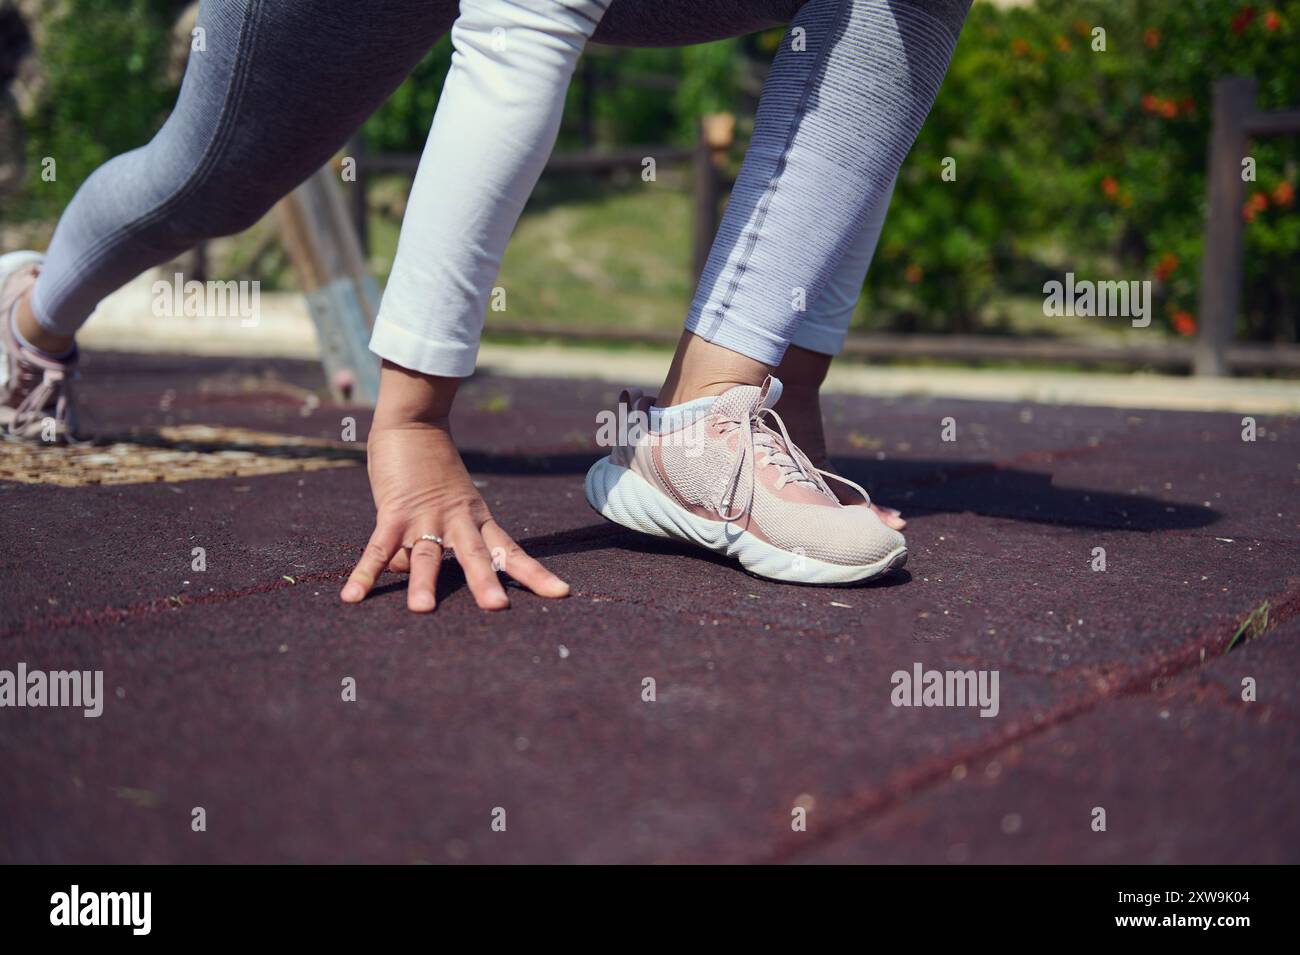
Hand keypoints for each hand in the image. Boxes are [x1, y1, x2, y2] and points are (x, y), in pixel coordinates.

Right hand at [339, 364, 569, 611]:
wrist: (415, 422)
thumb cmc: (432, 469)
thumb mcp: (447, 505)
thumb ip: (432, 541)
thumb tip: (406, 572)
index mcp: (477, 519)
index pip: (511, 550)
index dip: (534, 573)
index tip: (561, 594)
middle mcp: (457, 520)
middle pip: (475, 554)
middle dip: (484, 581)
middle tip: (497, 608)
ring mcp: (424, 515)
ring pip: (427, 554)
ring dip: (423, 582)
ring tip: (423, 610)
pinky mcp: (393, 511)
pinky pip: (378, 547)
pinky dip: (365, 572)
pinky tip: (352, 596)